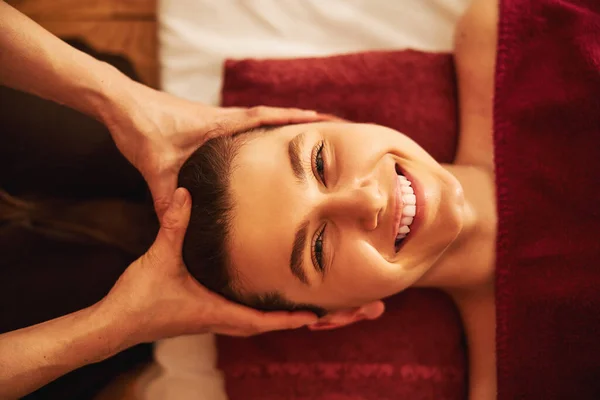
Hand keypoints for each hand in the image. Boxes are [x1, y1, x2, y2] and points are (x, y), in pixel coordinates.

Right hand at [101, 188, 317, 343]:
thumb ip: (174, 224)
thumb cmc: (138, 298)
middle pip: (258, 327)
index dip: (287, 319)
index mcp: (212, 311)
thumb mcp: (159, 257)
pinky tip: (247, 301)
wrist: (113, 325)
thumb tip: (185, 194)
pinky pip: (230, 320)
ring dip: (267, 320)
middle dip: (284, 322)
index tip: (312, 316)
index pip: (259, 321)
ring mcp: (204, 321)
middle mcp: (213, 320)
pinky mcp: (194, 318)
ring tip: (287, 310)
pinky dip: (247, 316)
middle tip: (310, 313)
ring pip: (244, 326)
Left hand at [104, 80, 327, 218]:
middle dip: (293, 120)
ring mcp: (211, 119)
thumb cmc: (140, 127)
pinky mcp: (199, 123)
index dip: (292, 118)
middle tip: (321, 128)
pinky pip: (235, 126)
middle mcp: (219, 118)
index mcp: (217, 124)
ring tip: (297, 140)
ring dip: (274, 124)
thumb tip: (174, 228)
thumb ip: (166, 199)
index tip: (320, 119)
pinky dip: (251, 132)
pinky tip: (251, 149)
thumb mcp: (155, 167)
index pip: (263, 117)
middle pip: (265, 115)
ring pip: (251, 120)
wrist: (118, 104)